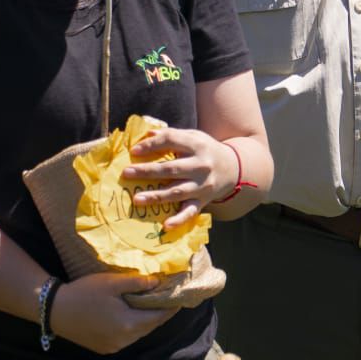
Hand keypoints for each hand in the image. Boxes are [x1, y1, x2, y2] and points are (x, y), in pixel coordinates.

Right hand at [48, 271, 179, 354]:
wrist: (55, 309)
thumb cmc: (84, 292)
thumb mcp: (112, 282)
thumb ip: (138, 283)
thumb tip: (159, 282)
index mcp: (129, 324)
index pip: (159, 317)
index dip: (171, 308)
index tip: (180, 298)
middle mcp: (124, 340)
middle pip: (149, 326)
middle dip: (159, 313)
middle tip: (166, 299)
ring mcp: (113, 347)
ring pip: (137, 333)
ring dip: (144, 321)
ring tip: (148, 305)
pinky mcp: (104, 348)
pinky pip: (125, 338)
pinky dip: (130, 328)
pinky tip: (128, 316)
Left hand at [121, 128, 237, 227]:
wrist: (233, 167)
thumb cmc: (206, 150)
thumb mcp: (194, 136)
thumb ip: (172, 135)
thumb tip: (148, 135)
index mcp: (197, 145)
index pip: (171, 141)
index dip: (152, 145)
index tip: (134, 151)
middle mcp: (201, 165)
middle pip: (171, 169)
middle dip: (147, 171)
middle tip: (127, 173)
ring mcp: (202, 185)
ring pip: (177, 191)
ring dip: (156, 196)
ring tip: (137, 199)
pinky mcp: (203, 201)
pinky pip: (190, 212)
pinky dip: (179, 219)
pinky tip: (166, 225)